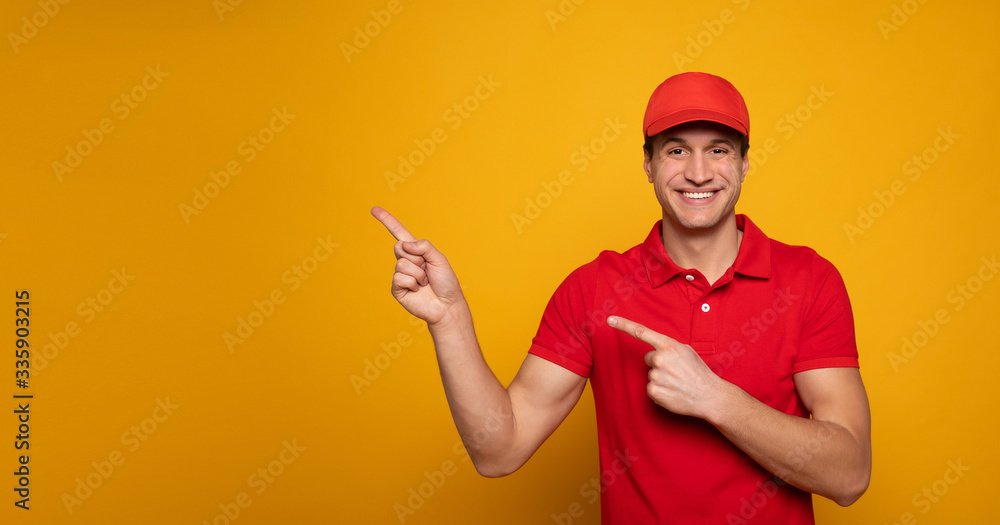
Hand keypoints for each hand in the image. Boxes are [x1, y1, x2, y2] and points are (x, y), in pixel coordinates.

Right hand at [371, 206, 466, 325]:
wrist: (446, 305)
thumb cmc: (446, 282)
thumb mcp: (439, 259)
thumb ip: (424, 247)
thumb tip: (404, 244)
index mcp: (415, 252)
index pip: (398, 233)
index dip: (387, 221)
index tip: (374, 209)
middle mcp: (405, 261)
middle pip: (399, 247)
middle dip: (417, 258)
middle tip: (427, 270)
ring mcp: (400, 275)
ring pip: (401, 264)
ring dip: (418, 274)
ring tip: (425, 283)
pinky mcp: (397, 289)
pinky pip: (399, 278)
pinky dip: (412, 283)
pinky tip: (418, 290)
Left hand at [607, 315, 727, 419]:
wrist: (709, 396)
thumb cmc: (699, 372)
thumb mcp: (687, 351)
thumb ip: (669, 347)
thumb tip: (657, 350)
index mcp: (668, 346)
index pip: (641, 332)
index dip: (624, 325)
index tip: (610, 320)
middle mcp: (660, 359)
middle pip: (648, 358)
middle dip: (659, 364)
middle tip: (676, 371)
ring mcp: (656, 376)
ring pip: (650, 374)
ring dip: (661, 378)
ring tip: (677, 383)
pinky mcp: (653, 391)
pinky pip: (650, 389)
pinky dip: (660, 391)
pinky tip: (673, 392)